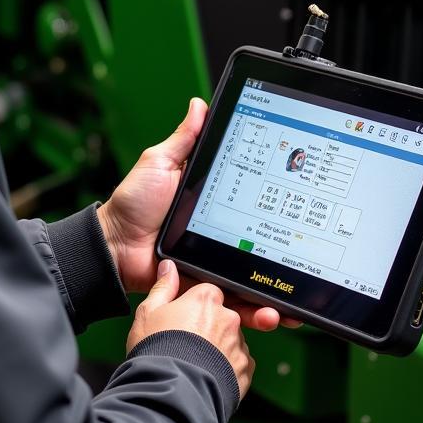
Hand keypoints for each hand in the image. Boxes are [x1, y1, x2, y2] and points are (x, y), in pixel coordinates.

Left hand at [97, 97, 302, 331]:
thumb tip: (200, 105)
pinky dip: (254, 313)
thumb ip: (183, 139)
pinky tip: (272, 316)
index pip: (254, 203)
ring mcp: (215, 262)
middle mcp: (221, 233)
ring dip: (278, 294)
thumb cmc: (134, 203)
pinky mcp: (206, 287)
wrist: (114, 248)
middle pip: (262, 247)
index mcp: (215, 201)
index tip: (301, 207)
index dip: (277, 206)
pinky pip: (233, 303)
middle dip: (286, 259)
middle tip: (309, 261)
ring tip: (295, 305)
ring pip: (254, 280)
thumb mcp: (160, 163)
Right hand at [127, 260, 254, 400]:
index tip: (184, 320)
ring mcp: (239, 344)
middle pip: (221, 316)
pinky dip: (228, 369)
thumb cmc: (157, 351)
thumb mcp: (148, 313)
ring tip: (196, 365)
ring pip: (231, 340)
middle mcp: (228, 318)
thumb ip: (163, 287)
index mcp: (206, 299)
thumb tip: (168, 267)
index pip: (207, 293)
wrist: (171, 394)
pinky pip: (239, 364)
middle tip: (188, 345)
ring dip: (219, 349)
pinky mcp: (245, 370)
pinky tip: (208, 376)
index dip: (194, 306)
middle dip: (209, 328)